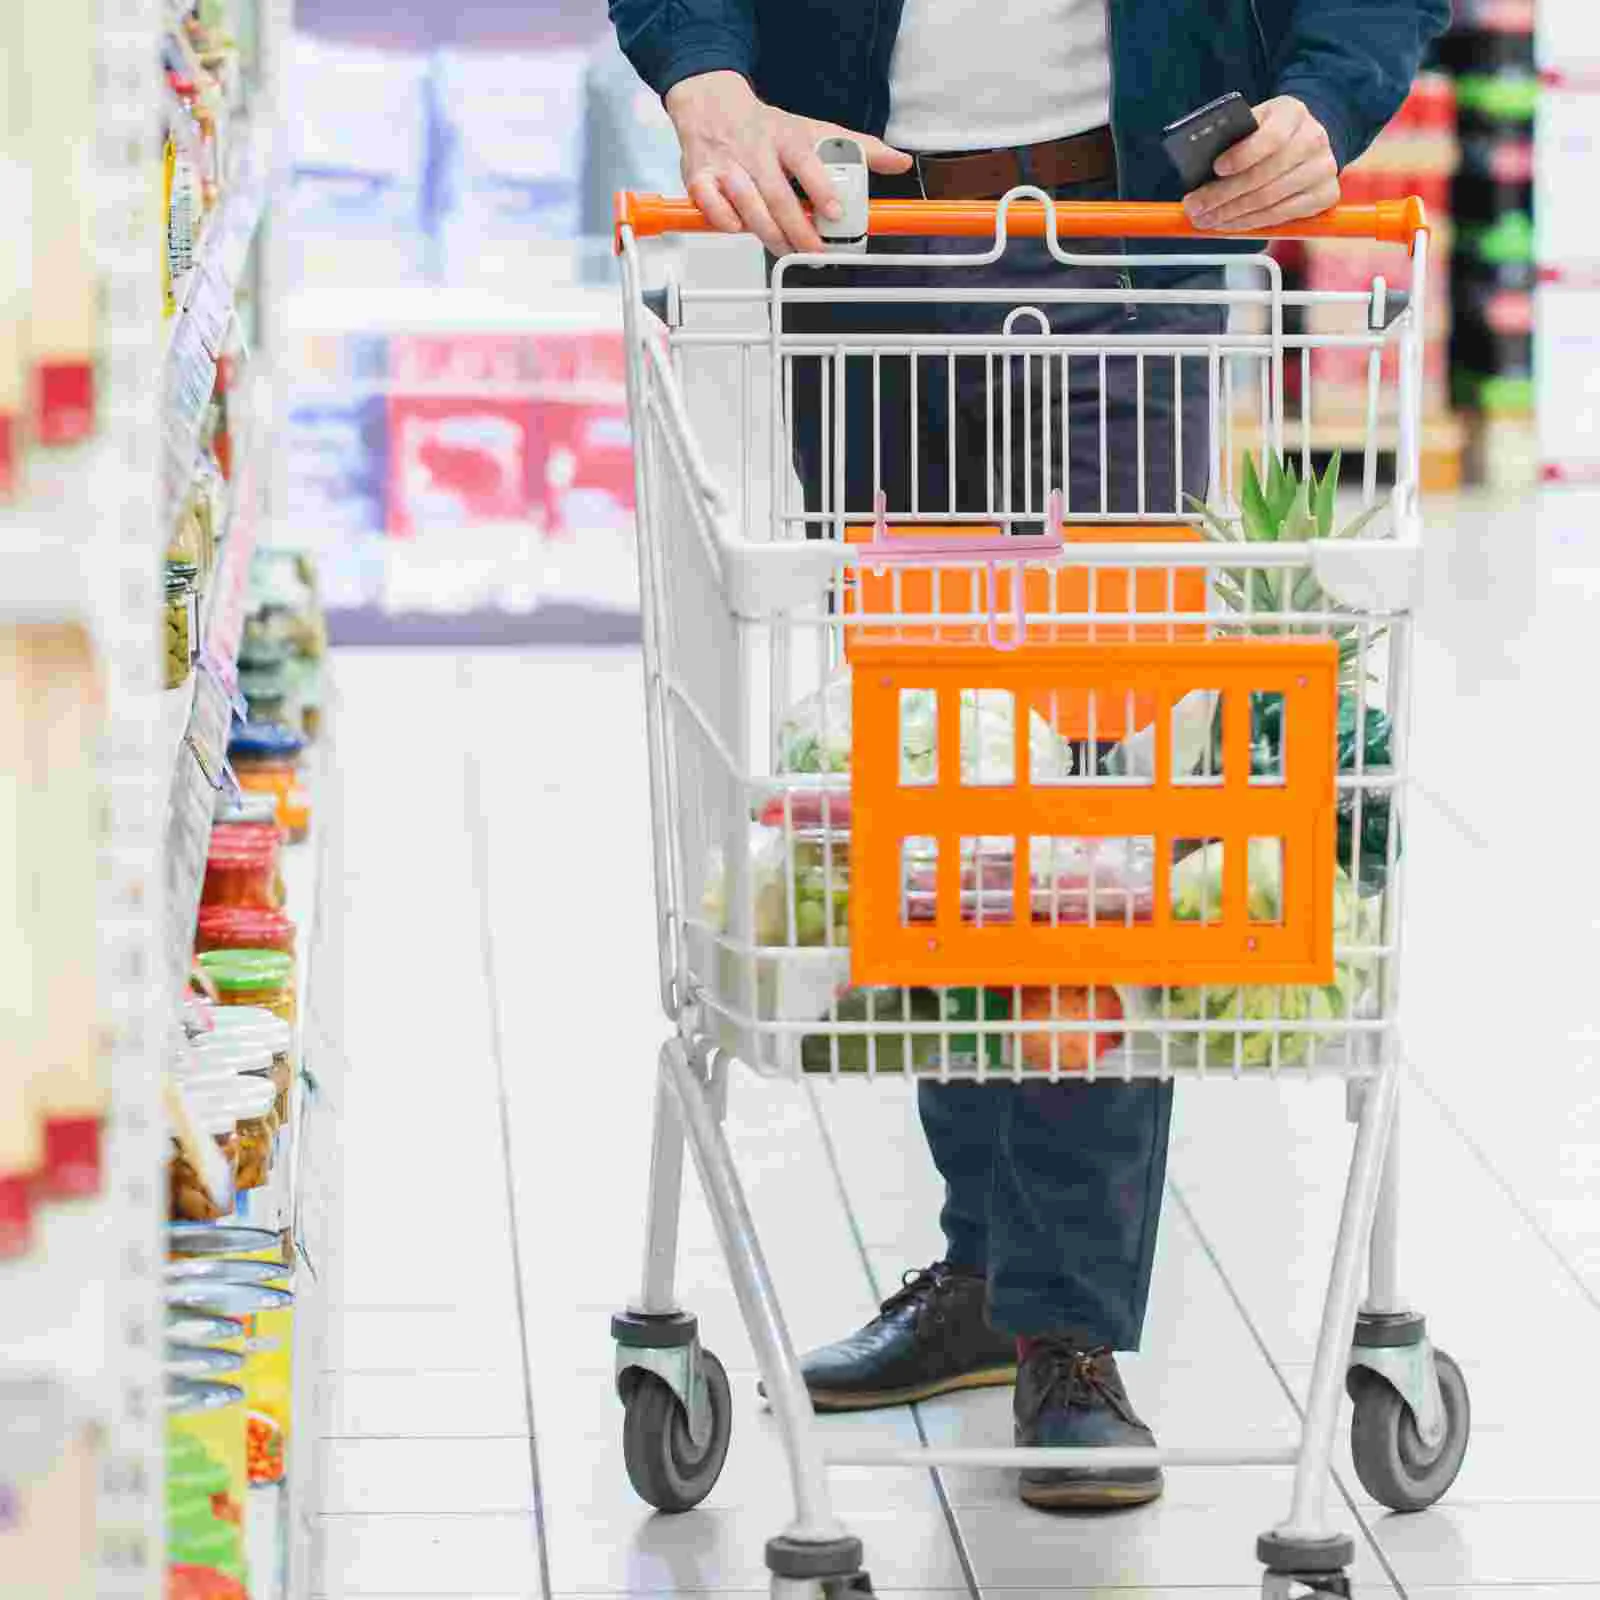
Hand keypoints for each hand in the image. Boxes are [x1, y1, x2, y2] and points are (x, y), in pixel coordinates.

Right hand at [664, 70, 912, 254]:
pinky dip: (725, 222)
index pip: (806, 162)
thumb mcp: (814, 130)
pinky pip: (710, 206)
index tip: (835, 214)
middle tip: (814, 253)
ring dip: (767, 233)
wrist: (713, 105)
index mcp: (787, 138)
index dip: (820, 189)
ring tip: (786, 250)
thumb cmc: (768, 127)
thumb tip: (901, 162)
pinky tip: (740, 229)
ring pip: (746, 206)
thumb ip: (859, 149)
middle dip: (797, 230)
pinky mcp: (699, 177)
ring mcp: (727, 166)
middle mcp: (756, 151)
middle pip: (777, 196)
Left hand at [1183, 96, 1339, 230]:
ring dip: (1231, 215)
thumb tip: (1198, 170)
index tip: (1216, 168)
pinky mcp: (1324, 195)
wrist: (1303, 140)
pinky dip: (1250, 223)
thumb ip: (1231, 138)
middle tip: (1195, 207)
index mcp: (1292, 113)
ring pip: (1269, 200)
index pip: (1270, 137)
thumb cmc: (1267, 134)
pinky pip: (1281, 216)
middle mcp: (1313, 139)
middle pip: (1264, 176)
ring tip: (1205, 219)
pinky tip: (1228, 224)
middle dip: (1222, 196)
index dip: (1242, 156)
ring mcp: (1322, 169)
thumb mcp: (1251, 123)